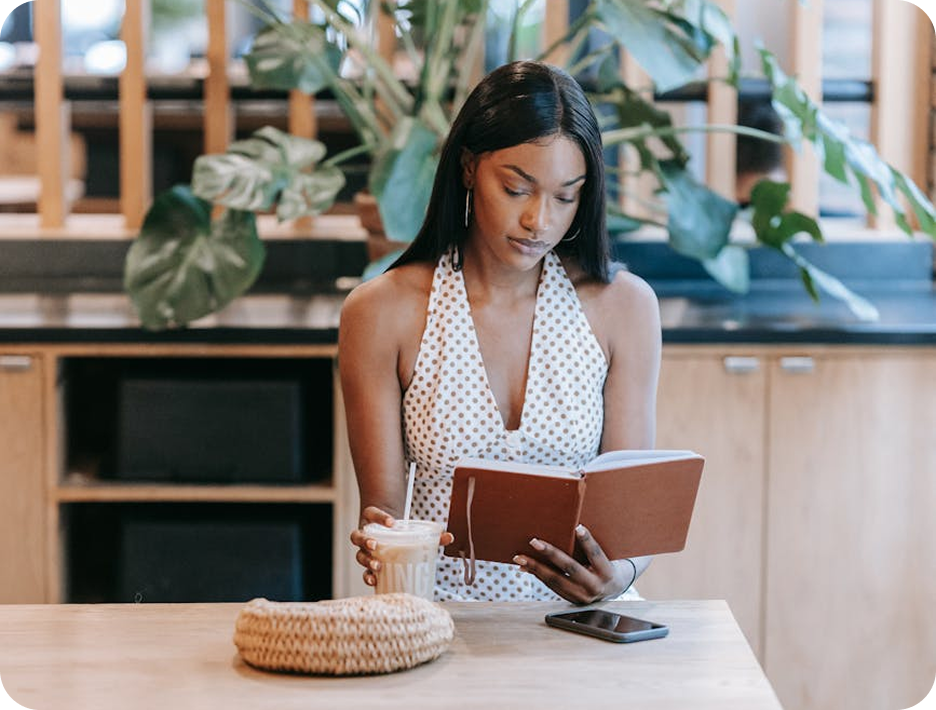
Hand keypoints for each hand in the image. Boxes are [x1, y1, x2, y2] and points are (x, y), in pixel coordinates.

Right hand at [349, 506, 453, 586]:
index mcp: (372, 519)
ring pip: (359, 554)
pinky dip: (367, 576)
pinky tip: (374, 581)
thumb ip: (431, 533)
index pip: (372, 513)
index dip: (380, 517)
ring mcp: (365, 550)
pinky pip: (363, 570)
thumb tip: (449, 537)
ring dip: (366, 560)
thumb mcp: (411, 527)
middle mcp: (366, 534)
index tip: (393, 522)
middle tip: (375, 545)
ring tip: (377, 566)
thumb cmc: (399, 530)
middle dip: (365, 541)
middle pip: (358, 536)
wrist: (387, 532)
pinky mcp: (369, 564)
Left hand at [512, 525, 628, 603]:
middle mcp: (594, 586)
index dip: (587, 541)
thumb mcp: (604, 556)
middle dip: (550, 554)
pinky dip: (537, 574)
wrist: (611, 590)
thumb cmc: (604, 565)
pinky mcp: (571, 599)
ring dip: (535, 567)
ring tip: (520, 557)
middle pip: (570, 568)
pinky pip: (551, 585)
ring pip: (556, 580)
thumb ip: (589, 547)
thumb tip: (571, 528)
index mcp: (606, 572)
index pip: (595, 554)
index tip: (577, 527)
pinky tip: (525, 566)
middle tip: (534, 541)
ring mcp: (581, 596)